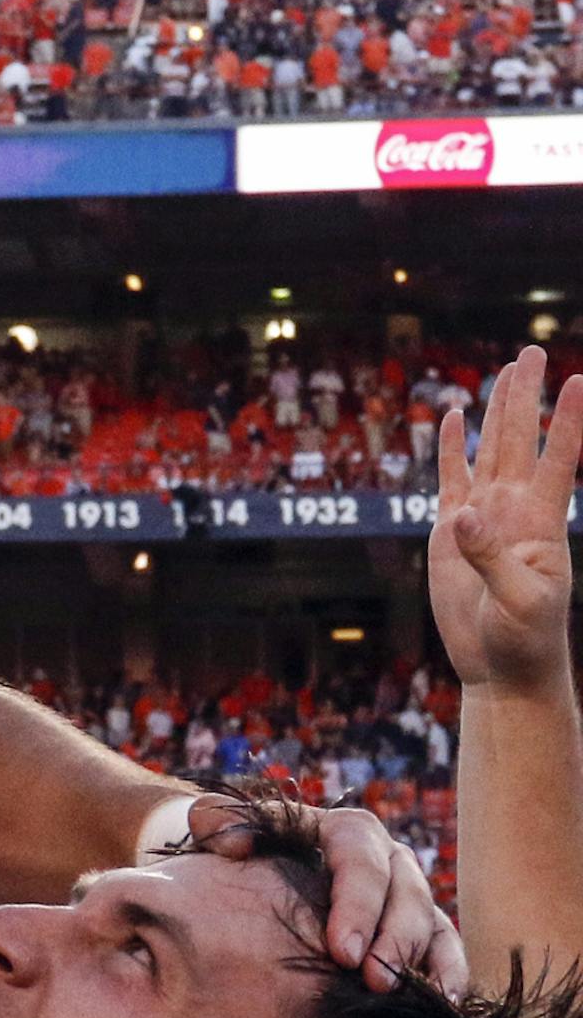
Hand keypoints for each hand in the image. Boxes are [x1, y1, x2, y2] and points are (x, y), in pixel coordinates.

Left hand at [190, 792, 467, 995]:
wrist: (254, 877)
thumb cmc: (239, 854)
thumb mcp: (222, 830)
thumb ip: (218, 823)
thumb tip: (235, 845)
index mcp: (345, 831)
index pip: (360, 861)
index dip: (357, 905)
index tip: (342, 952)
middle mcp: (387, 858)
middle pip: (406, 893)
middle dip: (394, 939)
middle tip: (375, 982)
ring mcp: (409, 894)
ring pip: (431, 921)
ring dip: (423, 960)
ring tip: (411, 998)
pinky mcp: (423, 929)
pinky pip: (446, 947)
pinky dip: (449, 972)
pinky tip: (445, 1002)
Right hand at [432, 345, 582, 693]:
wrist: (503, 665)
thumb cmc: (524, 638)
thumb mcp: (519, 602)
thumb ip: (492, 558)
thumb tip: (463, 513)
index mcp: (542, 521)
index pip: (559, 458)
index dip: (567, 421)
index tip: (579, 380)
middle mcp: (515, 508)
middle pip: (520, 439)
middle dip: (526, 396)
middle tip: (531, 352)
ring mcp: (483, 517)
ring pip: (489, 449)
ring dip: (495, 410)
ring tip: (504, 371)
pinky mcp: (450, 532)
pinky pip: (450, 479)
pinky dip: (449, 447)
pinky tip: (450, 419)